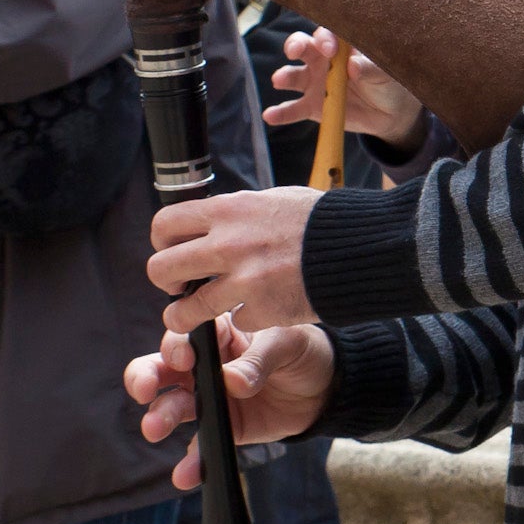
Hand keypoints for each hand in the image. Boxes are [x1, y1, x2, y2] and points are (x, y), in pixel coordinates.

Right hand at [124, 316, 334, 490]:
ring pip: (172, 406)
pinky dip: (190, 461)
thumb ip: (259, 359)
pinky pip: (199, 445)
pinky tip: (184, 474)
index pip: (185, 335)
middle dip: (144, 377)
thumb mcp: (288, 343)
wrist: (326, 388)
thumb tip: (234, 381)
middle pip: (161, 368)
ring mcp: (209, 398)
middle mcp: (204, 364)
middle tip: (144, 390)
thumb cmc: (303, 351)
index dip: (176, 346)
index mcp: (218, 333)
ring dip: (160, 417)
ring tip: (154, 428)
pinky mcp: (222, 428)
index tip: (182, 360)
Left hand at [145, 186, 321, 331]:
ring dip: (183, 317)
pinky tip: (260, 310)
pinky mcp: (262, 311)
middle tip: (180, 287)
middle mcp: (228, 245)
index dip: (161, 241)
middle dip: (166, 282)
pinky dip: (246, 319)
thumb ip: (238, 214)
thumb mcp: (273, 200)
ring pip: (184, 310)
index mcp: (228, 211)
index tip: (171, 250)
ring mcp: (244, 281)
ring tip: (190, 319)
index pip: (165, 224)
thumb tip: (211, 222)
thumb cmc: (322, 221)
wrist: (362, 247)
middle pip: (161, 268)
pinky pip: (236, 322)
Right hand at [264, 27, 426, 154]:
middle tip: (294, 51)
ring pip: (293, 75)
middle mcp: (322, 60)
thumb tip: (353, 66)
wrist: (389, 113)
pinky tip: (270, 115)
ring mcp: (314, 83)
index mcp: (342, 46)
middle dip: (296, 45)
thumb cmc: (388, 83)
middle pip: (303, 46)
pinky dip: (280, 112)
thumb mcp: (385, 74)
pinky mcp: (311, 107)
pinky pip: (292, 109)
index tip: (330, 49)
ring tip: (279, 80)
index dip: (325, 39)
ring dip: (284, 76)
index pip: (328, 35)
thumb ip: (370, 68)